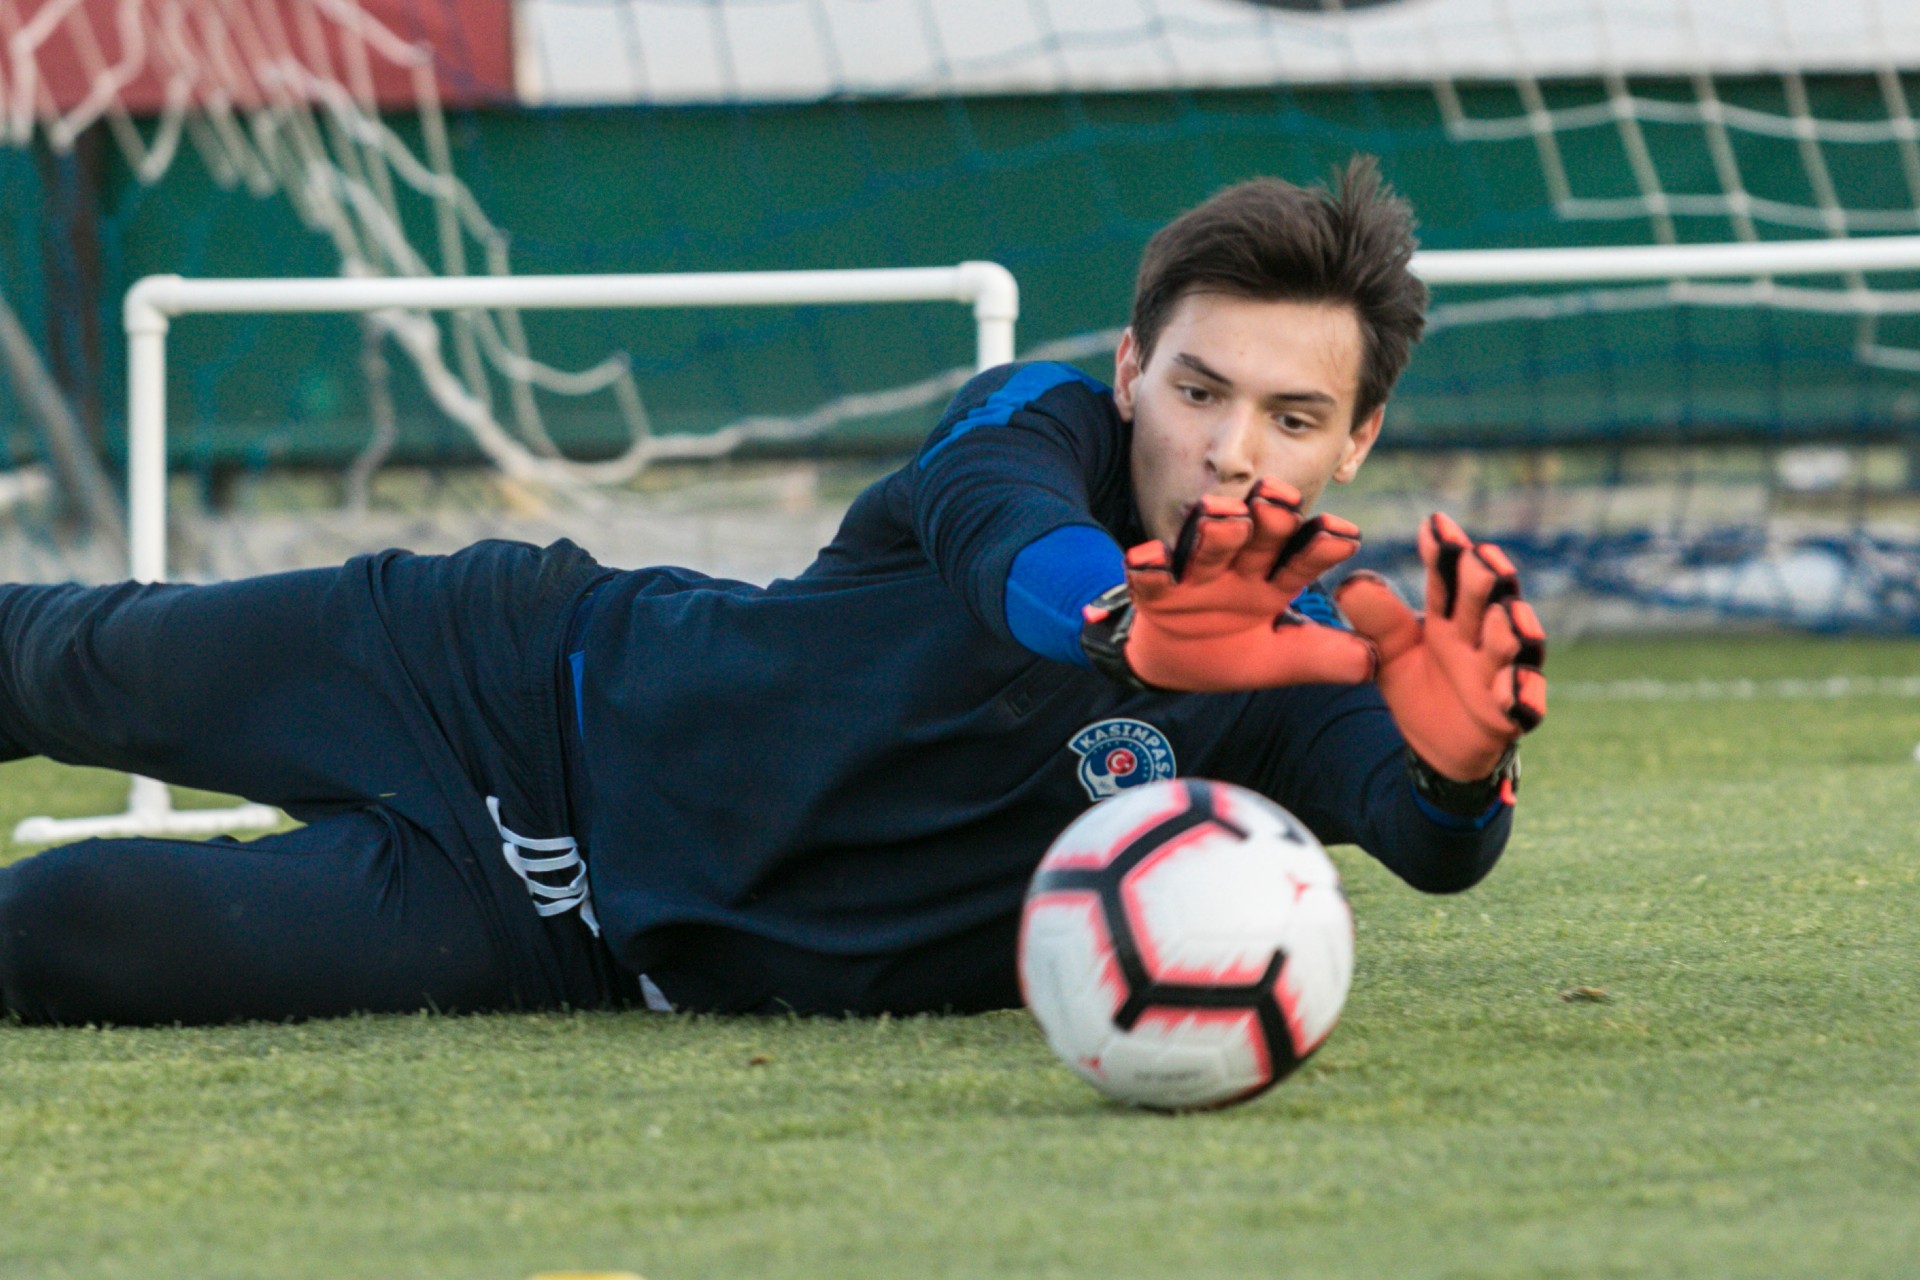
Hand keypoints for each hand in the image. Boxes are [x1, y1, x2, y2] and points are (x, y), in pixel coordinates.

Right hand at [1082, 479, 1375, 691]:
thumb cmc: (1233, 651)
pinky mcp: (1155, 592)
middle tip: (1280, 500)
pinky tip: (1150, 558)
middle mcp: (1238, 569)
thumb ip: (1326, 658)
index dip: (1321, 546)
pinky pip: (1150, 577)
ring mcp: (1196, 577)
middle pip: (1258, 537)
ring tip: (1227, 516)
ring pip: (1208, 545)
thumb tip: (1378, 660)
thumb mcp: (1281, 661)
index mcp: (1274, 580)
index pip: (1303, 558)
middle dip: (1271, 517)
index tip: (1344, 535)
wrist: (1175, 665)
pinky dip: (1148, 566)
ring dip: (1217, 529)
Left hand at [1334, 513, 1546, 782]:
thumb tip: (1349, 583)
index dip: (1444, 551)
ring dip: (1512, 629)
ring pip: (1514, 644)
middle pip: (1488, 599)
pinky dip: (1521, 695)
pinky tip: (1515, 690)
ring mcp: (1503, 669)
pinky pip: (1523, 702)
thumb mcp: (1389, 652)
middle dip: (1486, 579)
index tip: (1435, 524)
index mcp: (1449, 614)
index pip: (1448, 576)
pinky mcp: (1514, 710)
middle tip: (1479, 559)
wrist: (1439, 744)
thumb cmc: (1420, 683)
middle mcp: (1482, 633)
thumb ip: (1378, 620)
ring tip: (1505, 615)